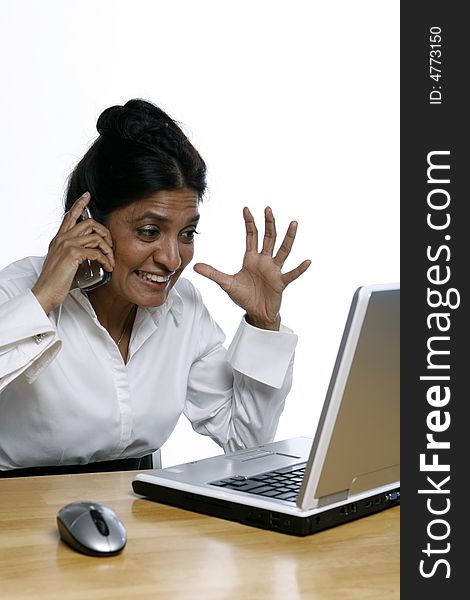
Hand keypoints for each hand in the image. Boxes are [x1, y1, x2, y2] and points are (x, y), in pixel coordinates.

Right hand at [31, 192, 114, 313]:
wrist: (45, 291)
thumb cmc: (55, 280)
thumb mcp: (62, 261)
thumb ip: (72, 252)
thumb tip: (89, 252)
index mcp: (59, 238)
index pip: (69, 216)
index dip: (79, 204)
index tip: (87, 196)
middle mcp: (62, 238)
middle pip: (89, 223)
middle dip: (105, 232)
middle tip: (110, 245)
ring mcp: (67, 244)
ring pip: (96, 237)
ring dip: (108, 250)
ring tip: (111, 260)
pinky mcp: (73, 253)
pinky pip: (97, 252)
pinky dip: (106, 260)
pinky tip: (108, 267)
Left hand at [193, 206, 310, 329]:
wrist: (256, 313)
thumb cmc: (244, 297)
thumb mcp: (226, 284)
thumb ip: (213, 273)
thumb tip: (195, 266)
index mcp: (252, 259)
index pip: (251, 236)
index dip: (249, 223)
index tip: (246, 209)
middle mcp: (265, 261)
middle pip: (269, 238)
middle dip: (268, 223)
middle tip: (268, 209)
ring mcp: (274, 271)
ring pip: (283, 250)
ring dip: (289, 238)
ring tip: (294, 224)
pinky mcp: (281, 282)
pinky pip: (292, 274)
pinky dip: (299, 268)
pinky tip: (307, 261)